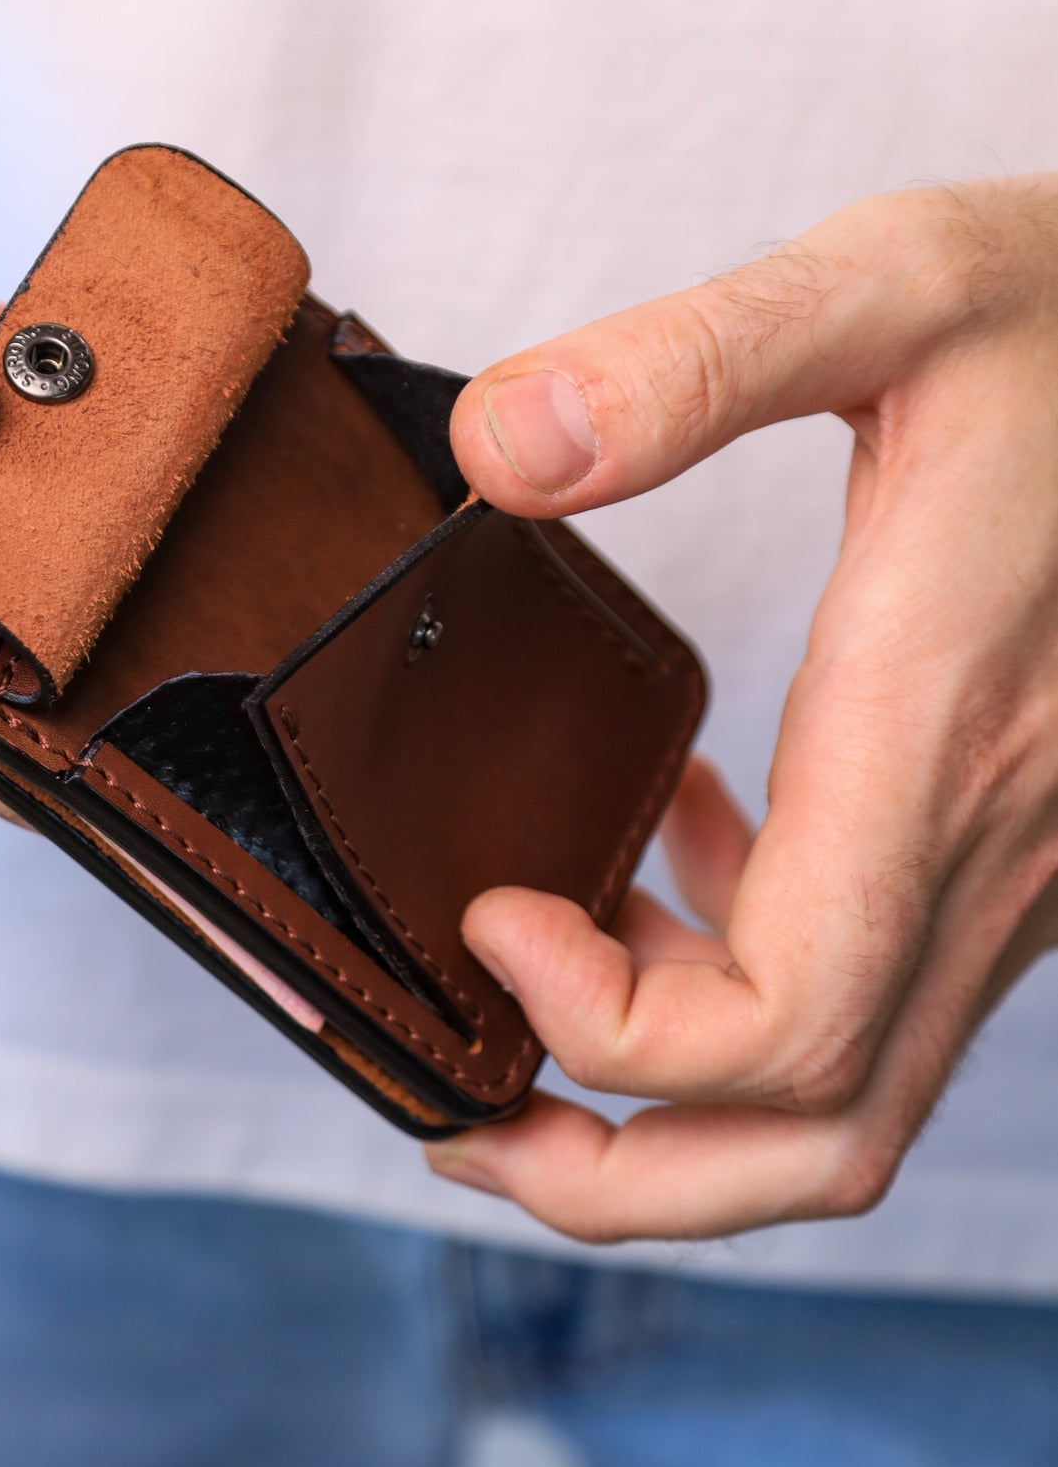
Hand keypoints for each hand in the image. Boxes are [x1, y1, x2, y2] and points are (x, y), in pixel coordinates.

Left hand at [429, 179, 1057, 1239]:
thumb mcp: (887, 289)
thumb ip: (691, 362)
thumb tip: (498, 450)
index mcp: (939, 730)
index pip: (787, 1022)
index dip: (611, 1029)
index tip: (490, 912)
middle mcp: (992, 837)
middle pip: (818, 1131)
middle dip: (625, 1176)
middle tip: (463, 1121)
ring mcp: (1015, 858)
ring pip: (857, 1093)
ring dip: (683, 1113)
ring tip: (522, 1020)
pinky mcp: (1009, 833)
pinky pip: (878, 986)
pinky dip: (748, 992)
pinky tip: (661, 857)